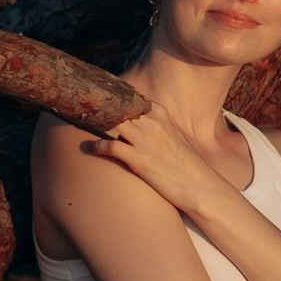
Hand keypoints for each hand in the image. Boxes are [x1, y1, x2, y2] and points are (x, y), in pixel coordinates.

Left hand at [83, 104, 224, 217]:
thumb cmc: (186, 164)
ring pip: (110, 122)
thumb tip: (133, 123)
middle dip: (98, 107)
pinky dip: (97, 146)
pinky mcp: (139, 159)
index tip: (94, 94)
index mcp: (160, 113)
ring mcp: (145, 139)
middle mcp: (152, 122)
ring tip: (83, 126)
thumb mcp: (173, 135)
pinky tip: (93, 148)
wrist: (200, 185)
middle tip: (80, 109)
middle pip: (115, 106)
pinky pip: (110, 146)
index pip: (128, 96)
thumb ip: (154, 125)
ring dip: (95, 124)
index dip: (109, 96)